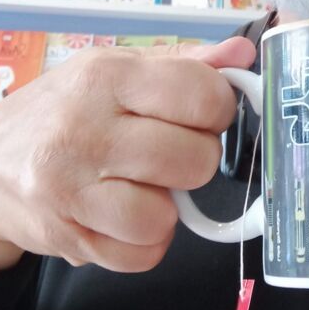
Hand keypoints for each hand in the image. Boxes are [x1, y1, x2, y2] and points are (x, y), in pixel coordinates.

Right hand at [0, 37, 255, 272]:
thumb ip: (185, 63)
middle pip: (192, 160)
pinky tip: (125, 216)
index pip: (200, 94)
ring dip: (167, 208)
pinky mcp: (64, 236)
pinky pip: (141, 256)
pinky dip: (145, 242)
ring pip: (164, 217)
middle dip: (195, 160)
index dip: (218, 109)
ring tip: (144, 186)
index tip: (204, 114)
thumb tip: (244, 53)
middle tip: (171, 152)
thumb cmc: (64, 110)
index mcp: (105, 77)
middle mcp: (83, 130)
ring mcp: (69, 189)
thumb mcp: (117, 70)